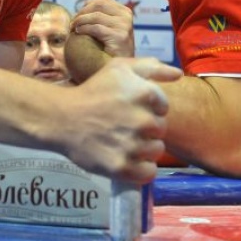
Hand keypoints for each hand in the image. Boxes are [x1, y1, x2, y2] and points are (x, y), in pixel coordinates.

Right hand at [58, 57, 181, 183]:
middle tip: (123, 125)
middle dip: (145, 128)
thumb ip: (151, 67)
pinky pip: (148, 172)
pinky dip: (140, 169)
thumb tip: (178, 74)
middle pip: (160, 130)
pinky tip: (126, 158)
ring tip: (122, 141)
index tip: (130, 109)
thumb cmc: (93, 90)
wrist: (61, 118)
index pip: (163, 108)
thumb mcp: (119, 68)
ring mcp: (132, 146)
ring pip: (156, 151)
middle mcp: (142, 121)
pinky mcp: (122, 168)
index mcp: (145, 94)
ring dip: (143, 148)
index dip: (148, 108)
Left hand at [71, 0, 134, 57]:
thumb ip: (101, 16)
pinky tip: (78, 33)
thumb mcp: (109, 28)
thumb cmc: (111, 50)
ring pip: (95, 16)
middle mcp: (126, 16)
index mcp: (125, 11)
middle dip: (82, 12)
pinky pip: (95, 28)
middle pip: (98, 5)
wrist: (118, 68)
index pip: (103, 0)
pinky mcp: (119, 36)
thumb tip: (83, 4)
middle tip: (72, 23)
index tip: (78, 15)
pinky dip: (83, 29)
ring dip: (80, 21)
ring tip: (73, 28)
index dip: (87, 5)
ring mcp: (124, 25)